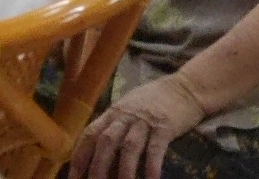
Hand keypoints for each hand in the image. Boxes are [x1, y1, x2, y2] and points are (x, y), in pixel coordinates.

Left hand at [70, 73, 206, 178]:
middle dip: (97, 165)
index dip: (80, 155)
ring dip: (123, 170)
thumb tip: (99, 153)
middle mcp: (125, 116)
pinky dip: (152, 166)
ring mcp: (145, 121)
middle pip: (106, 141)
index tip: (73, 174)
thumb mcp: (128, 108)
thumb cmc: (153, 100)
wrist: (185, 88)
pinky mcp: (165, 127)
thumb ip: (114, 126)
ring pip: (129, 147)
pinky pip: (155, 149)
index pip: (90, 133)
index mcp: (113, 113)